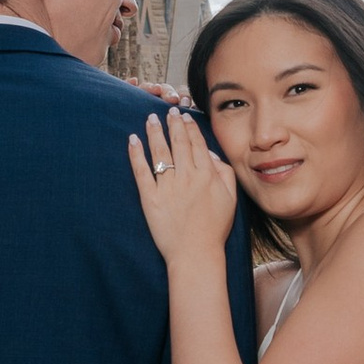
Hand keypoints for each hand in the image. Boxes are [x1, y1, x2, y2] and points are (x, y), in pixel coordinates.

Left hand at [129, 105, 238, 266]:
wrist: (195, 253)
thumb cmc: (214, 228)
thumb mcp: (231, 198)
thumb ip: (224, 172)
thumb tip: (211, 155)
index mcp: (207, 175)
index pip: (197, 144)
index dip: (190, 127)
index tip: (185, 116)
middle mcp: (187, 176)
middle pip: (178, 143)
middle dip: (173, 123)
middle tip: (168, 110)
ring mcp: (168, 186)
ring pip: (160, 151)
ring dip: (154, 132)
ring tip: (150, 118)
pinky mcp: (151, 198)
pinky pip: (141, 171)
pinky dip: (136, 154)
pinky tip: (132, 140)